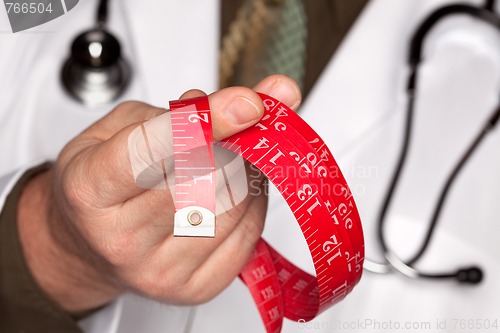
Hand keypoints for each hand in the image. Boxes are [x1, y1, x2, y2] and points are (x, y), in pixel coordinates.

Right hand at [18, 75, 301, 313]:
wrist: (91, 246)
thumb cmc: (103, 186)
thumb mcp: (116, 130)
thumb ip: (172, 112)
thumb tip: (234, 106)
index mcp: (89, 190)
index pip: (149, 151)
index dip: (205, 123)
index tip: (248, 104)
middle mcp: (120, 240)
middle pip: (203, 181)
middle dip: (233, 145)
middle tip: (239, 127)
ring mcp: (159, 272)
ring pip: (233, 207)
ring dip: (246, 173)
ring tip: (231, 161)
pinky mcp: (194, 289)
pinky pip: (248, 235)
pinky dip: (252, 204)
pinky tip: (233, 192)